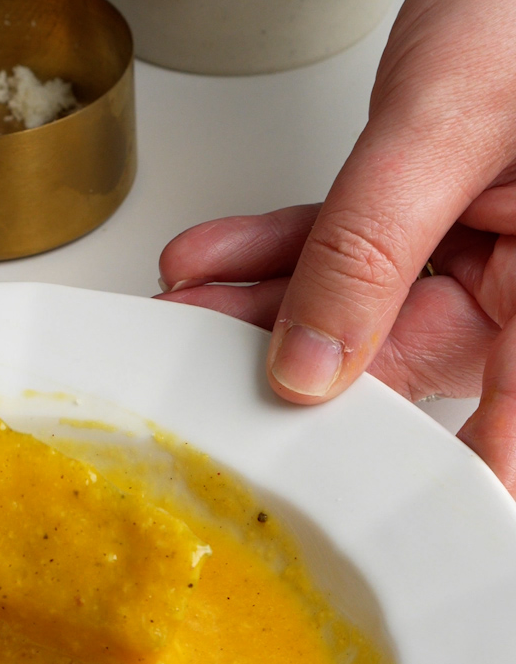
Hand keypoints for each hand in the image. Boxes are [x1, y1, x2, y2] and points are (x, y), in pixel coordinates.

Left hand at [158, 0, 515, 492]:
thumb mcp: (443, 127)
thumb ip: (370, 250)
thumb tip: (307, 369)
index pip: (515, 420)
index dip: (452, 490)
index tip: (372, 535)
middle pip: (412, 363)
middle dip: (298, 368)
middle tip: (203, 385)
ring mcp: (482, 250)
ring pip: (364, 308)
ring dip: (267, 308)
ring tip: (181, 313)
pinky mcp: (434, 217)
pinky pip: (352, 253)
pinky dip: (282, 253)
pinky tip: (213, 263)